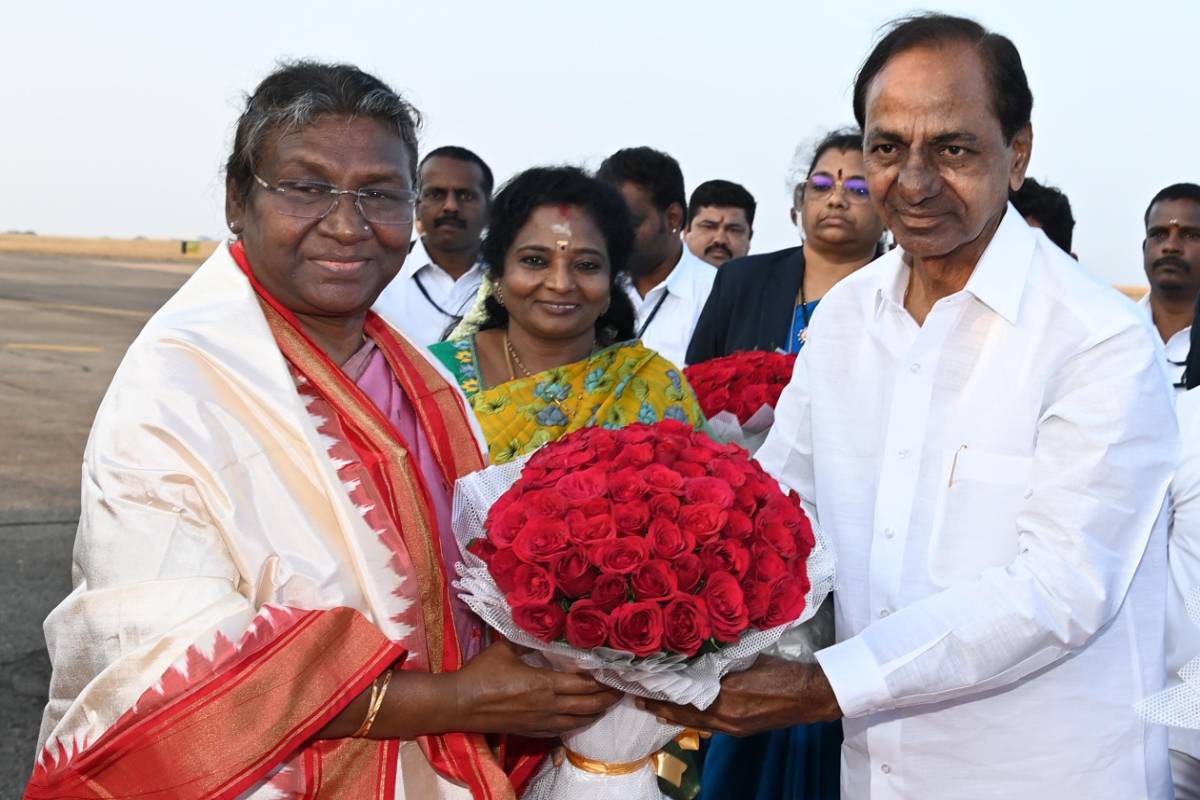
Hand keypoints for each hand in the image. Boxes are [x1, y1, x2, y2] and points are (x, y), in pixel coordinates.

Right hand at [449, 639, 622, 736]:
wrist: (461, 705)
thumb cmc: (482, 674)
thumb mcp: (505, 649)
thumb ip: (526, 640)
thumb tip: (539, 626)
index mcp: (544, 683)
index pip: (584, 683)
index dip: (603, 679)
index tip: (617, 671)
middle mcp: (548, 705)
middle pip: (588, 703)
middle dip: (607, 696)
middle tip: (622, 688)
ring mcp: (542, 721)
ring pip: (579, 719)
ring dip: (597, 711)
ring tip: (609, 702)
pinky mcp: (533, 731)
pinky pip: (563, 729)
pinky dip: (579, 722)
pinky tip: (584, 717)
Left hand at [640, 656, 841, 736]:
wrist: (809, 695)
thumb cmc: (781, 671)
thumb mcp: (747, 658)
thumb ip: (720, 661)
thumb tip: (695, 656)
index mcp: (728, 694)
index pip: (685, 695)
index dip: (663, 692)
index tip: (642, 684)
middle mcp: (727, 715)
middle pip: (685, 713)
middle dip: (661, 707)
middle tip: (637, 699)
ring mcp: (733, 726)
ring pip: (694, 722)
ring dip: (673, 715)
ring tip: (652, 708)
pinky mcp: (740, 731)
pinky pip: (708, 726)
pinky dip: (692, 720)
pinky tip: (681, 716)